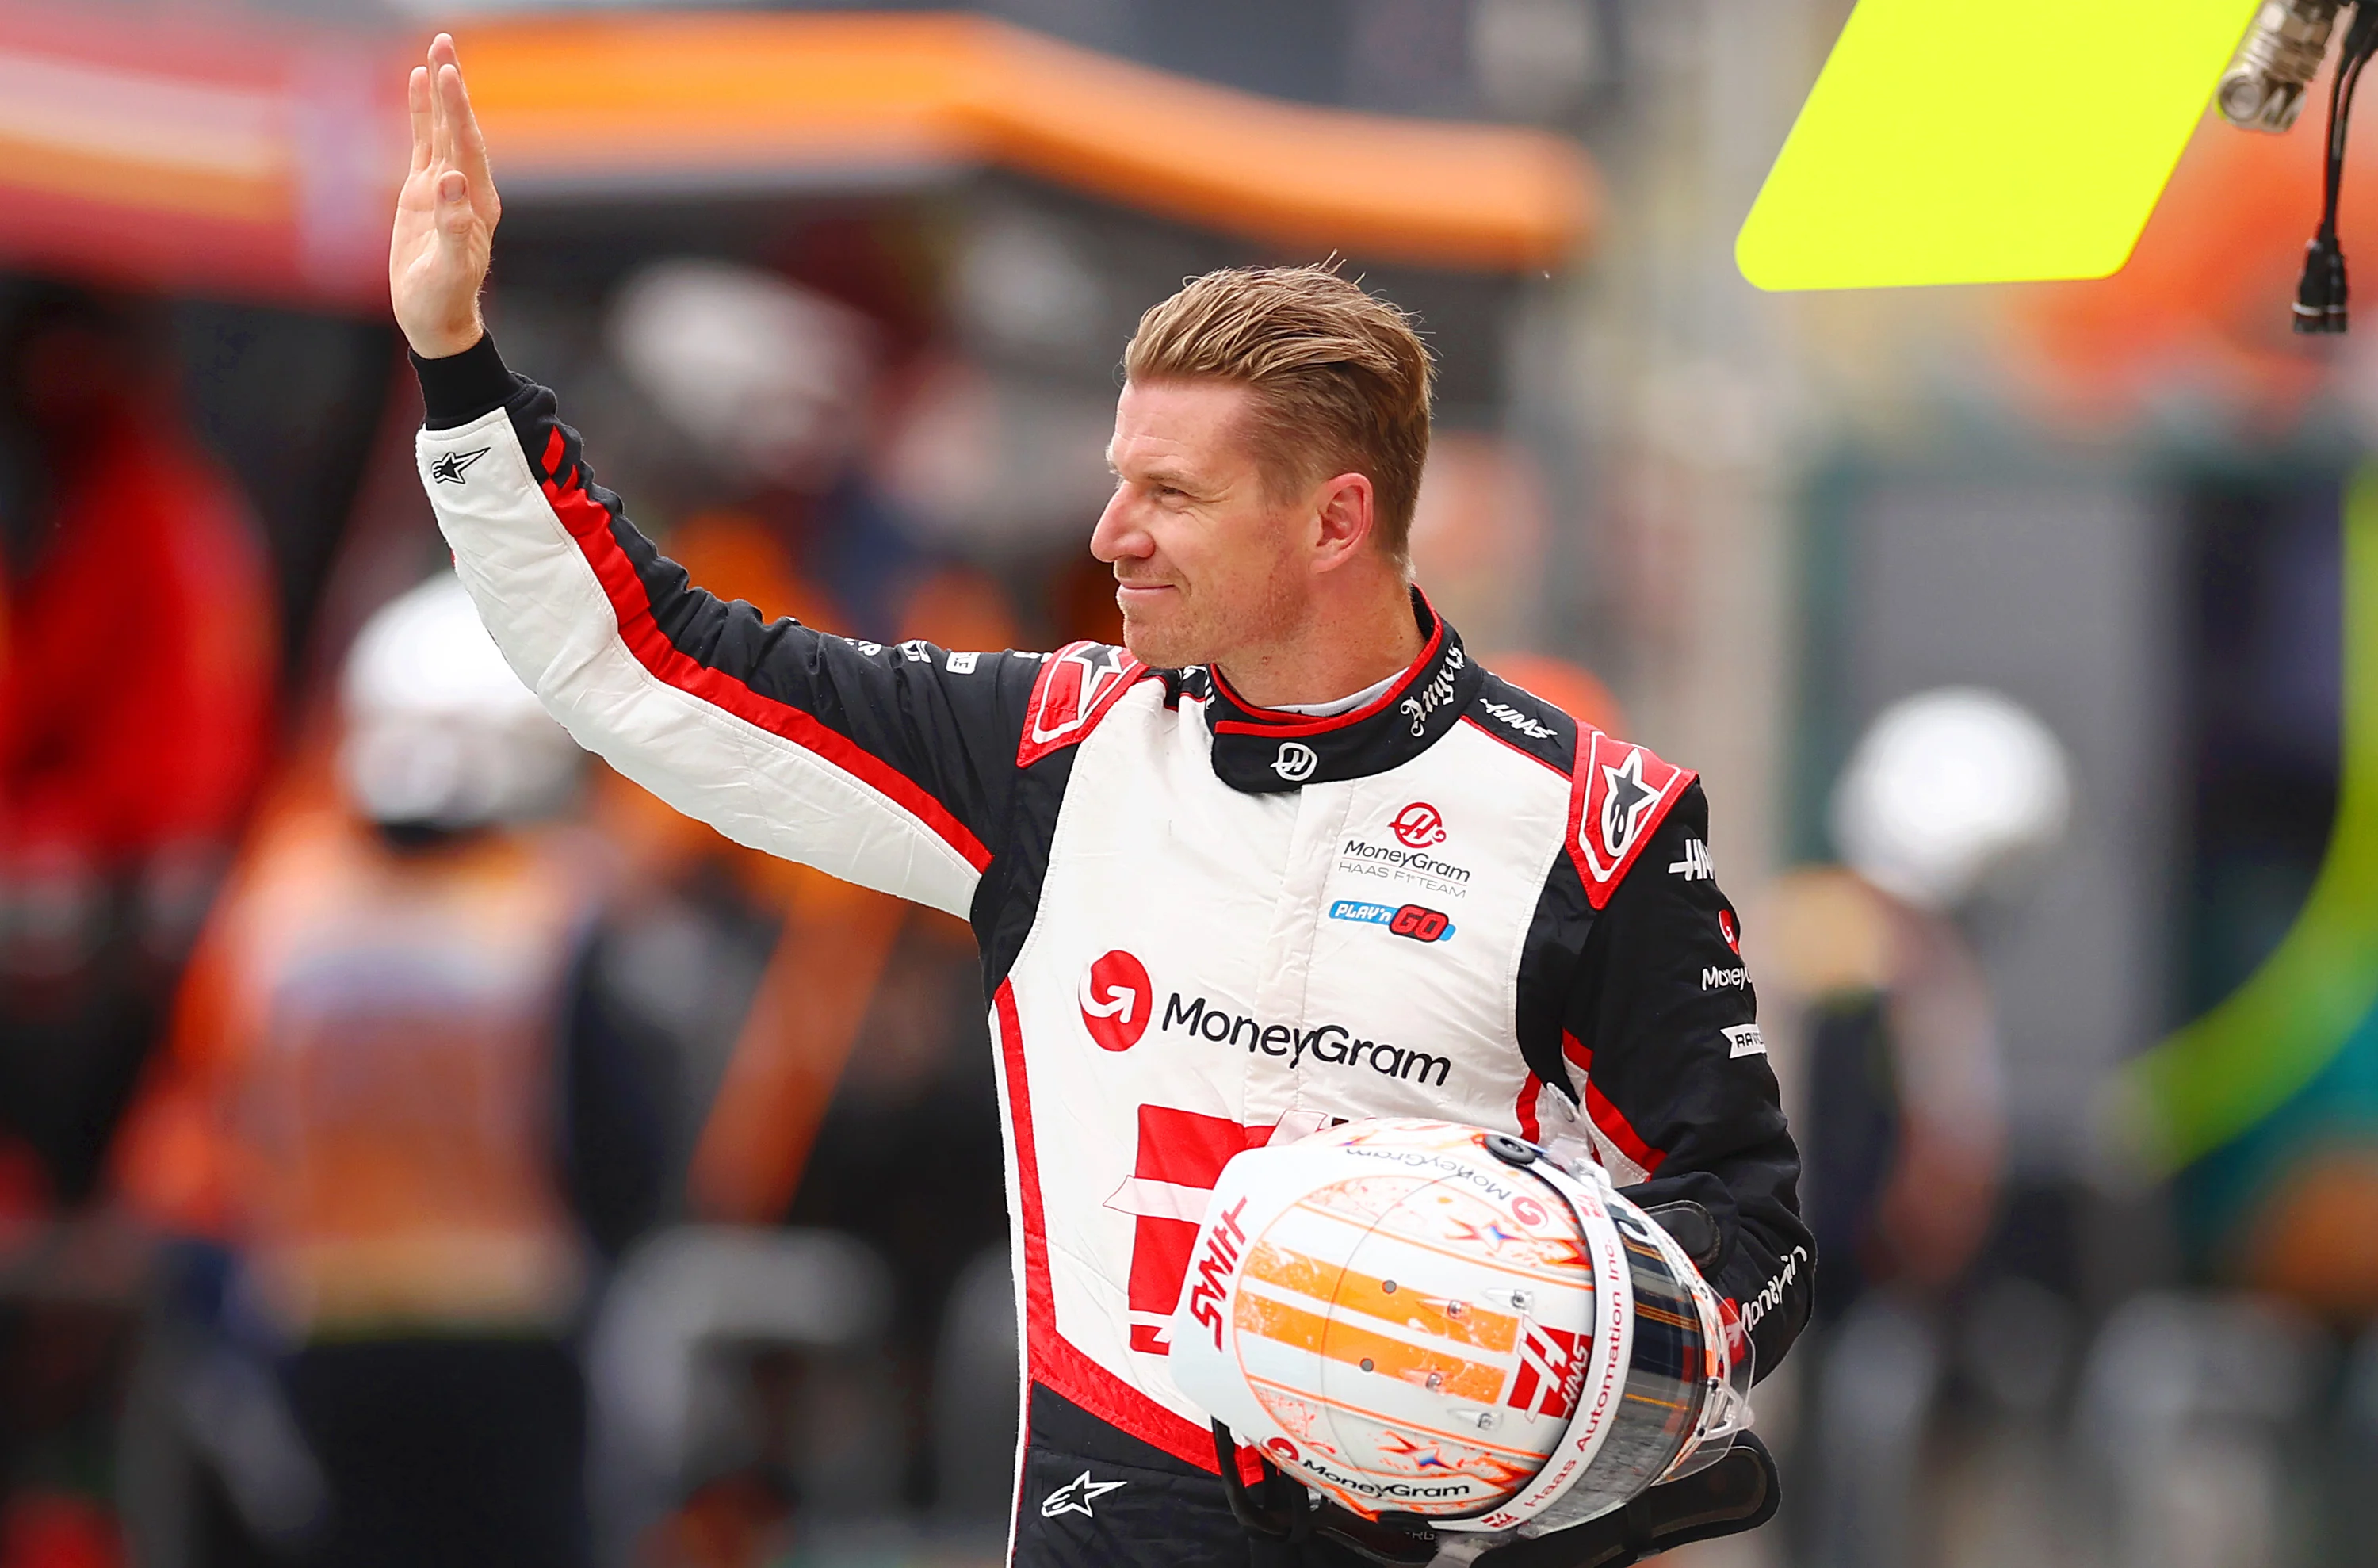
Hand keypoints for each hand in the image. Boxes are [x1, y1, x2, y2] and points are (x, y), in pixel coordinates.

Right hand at [390, 33, 500, 359]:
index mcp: (478, 203)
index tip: (448, 74)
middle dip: (452, 86)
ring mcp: (446, 187)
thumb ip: (451, 225)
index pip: (467, 146)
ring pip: (442, 129)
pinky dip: (420, 113)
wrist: (436, 318)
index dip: (456, 109)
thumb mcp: (448, 267)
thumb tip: (451, 181)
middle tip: (445, 42)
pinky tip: (417, 83)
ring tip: (437, 52)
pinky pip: (423, 143)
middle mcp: (467, 188)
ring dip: (439, 92)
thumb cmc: (444, 299)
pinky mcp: (424, 192)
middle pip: (459, 127)